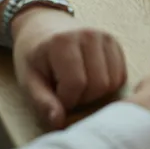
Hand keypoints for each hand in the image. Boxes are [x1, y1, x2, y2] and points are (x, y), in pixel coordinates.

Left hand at [11, 8, 126, 129]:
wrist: (44, 26)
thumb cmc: (34, 56)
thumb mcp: (29, 80)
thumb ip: (42, 101)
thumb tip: (58, 122)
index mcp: (63, 42)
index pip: (76, 84)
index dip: (66, 100)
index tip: (55, 97)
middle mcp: (89, 35)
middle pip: (98, 85)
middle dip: (82, 98)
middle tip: (66, 92)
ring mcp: (105, 37)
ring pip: (112, 83)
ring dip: (95, 93)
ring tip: (77, 86)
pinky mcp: (115, 43)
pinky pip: (120, 76)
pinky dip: (107, 86)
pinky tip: (90, 80)